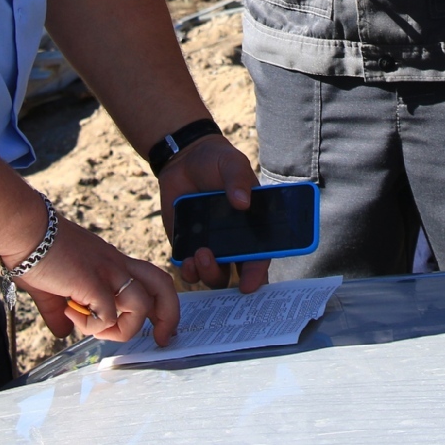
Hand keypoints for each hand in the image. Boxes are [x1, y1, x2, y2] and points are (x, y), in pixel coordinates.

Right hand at [12, 209, 179, 344]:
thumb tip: (61, 332)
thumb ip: (58, 311)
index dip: (160, 304)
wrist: (23, 228)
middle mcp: (116, 264)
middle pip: (163, 286)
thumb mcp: (52, 285)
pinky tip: (70, 315)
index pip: (151, 279)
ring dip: (120, 328)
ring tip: (91, 326)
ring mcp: (107, 270)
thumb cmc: (33, 250)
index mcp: (112, 262)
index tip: (157, 326)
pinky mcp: (92, 280)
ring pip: (141, 306)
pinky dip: (93, 326)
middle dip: (169, 316)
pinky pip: (108, 315)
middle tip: (161, 339)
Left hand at [157, 133, 269, 293]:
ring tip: (198, 255)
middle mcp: (234, 241)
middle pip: (236, 274)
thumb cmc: (216, 161)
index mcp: (253, 225)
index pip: (260, 256)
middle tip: (211, 259)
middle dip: (227, 276)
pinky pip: (190, 268)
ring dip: (207, 274)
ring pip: (214, 275)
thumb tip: (243, 201)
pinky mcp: (188, 245)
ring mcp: (211, 245)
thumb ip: (237, 179)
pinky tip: (186, 261)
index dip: (258, 273)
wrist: (184, 160)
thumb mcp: (231, 163)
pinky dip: (189, 272)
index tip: (250, 284)